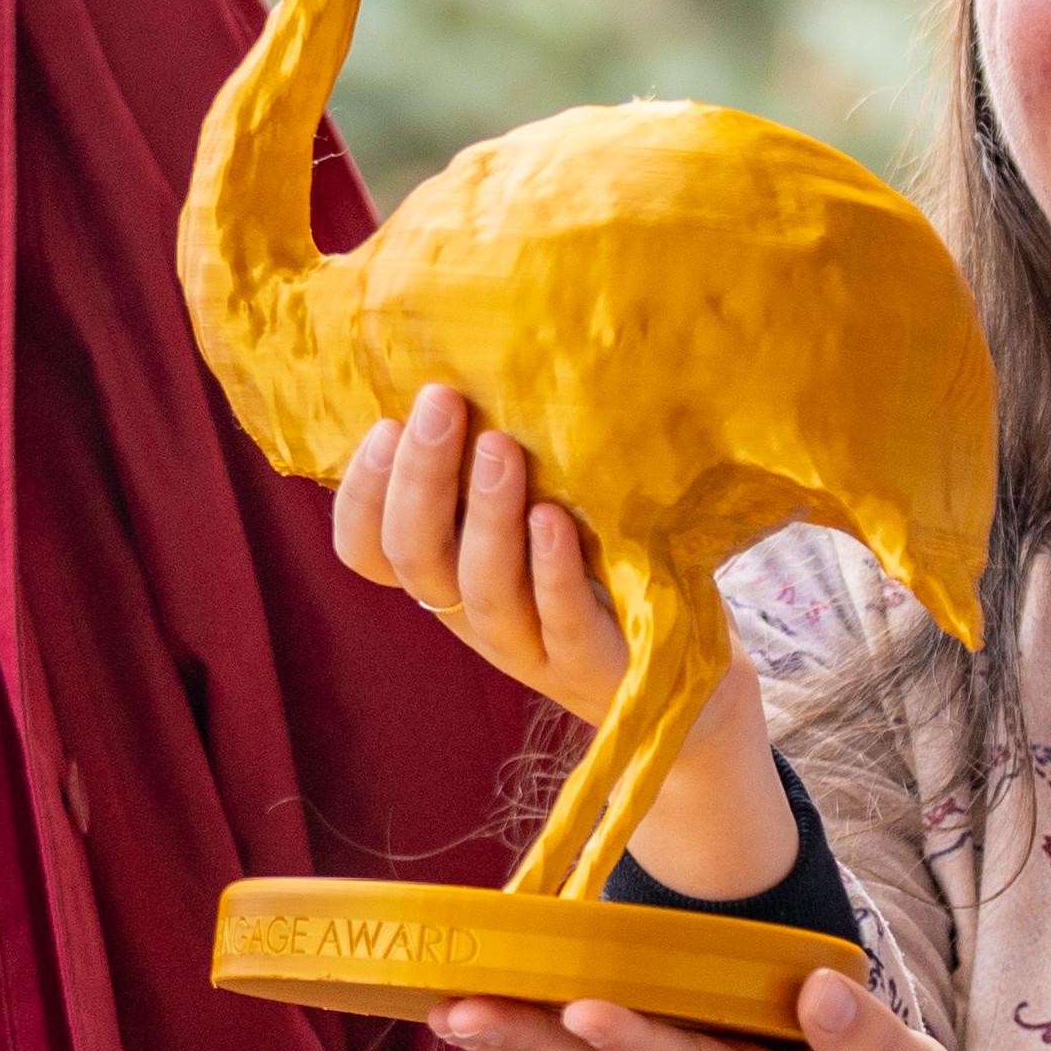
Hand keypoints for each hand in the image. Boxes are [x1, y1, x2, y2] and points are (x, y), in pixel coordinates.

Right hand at [332, 385, 789, 900]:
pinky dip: (551, 569)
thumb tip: (481, 360)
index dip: (360, 493)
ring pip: (479, 590)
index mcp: (450, 579)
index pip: (368, 551)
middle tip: (442, 403)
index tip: (385, 425)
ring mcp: (530, 648)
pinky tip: (554, 518)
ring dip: (485, 514)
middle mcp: (474, 618)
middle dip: (419, 478)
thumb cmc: (608, 579)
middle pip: (415, 557)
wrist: (690, 690)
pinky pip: (559, 619)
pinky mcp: (594, 666)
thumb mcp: (542, 522)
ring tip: (501, 446)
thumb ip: (502, 473)